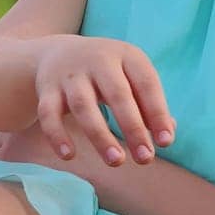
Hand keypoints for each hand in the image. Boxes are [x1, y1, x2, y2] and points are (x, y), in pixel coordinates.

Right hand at [32, 35, 175, 167]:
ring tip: (116, 161)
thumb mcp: (131, 78)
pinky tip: (69, 156)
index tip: (165, 142)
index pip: (146, 83)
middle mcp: (98, 60)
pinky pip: (49, 113)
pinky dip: (57, 135)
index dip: (157, 113)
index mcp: (126, 55)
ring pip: (83, 105)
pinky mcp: (47, 89)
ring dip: (100, 135)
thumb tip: (166, 135)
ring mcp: (70, 74)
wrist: (60, 53)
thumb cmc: (108, 74)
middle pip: (117, 94)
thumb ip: (149, 105)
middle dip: (132, 128)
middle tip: (145, 159)